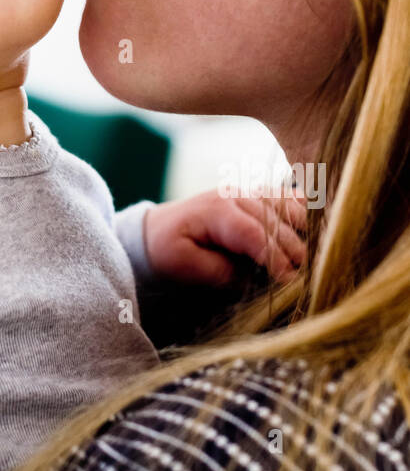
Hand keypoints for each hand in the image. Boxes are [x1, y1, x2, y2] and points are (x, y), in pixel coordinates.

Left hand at [144, 187, 305, 285]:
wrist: (159, 230)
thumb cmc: (171, 250)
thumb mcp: (186, 265)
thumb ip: (219, 270)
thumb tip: (250, 274)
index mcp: (216, 210)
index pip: (253, 232)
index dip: (274, 255)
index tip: (288, 278)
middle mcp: (234, 195)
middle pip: (273, 220)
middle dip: (291, 248)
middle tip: (304, 274)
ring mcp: (246, 192)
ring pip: (282, 203)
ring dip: (299, 226)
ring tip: (311, 252)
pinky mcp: (253, 195)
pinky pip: (281, 195)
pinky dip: (297, 206)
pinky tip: (309, 219)